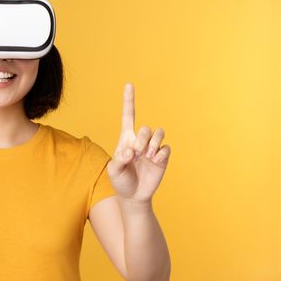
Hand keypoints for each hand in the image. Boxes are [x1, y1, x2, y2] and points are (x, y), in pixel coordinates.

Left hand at [106, 83, 170, 202]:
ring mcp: (152, 148)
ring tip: (148, 157)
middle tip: (138, 154)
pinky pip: (166, 148)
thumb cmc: (121, 181)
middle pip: (146, 128)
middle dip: (142, 140)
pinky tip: (155, 162)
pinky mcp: (162, 157)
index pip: (128, 115)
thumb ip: (119, 159)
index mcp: (126, 139)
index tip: (129, 84)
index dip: (129, 100)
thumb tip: (131, 151)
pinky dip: (161, 155)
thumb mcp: (113, 171)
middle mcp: (141, 140)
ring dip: (153, 144)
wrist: (134, 196)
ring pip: (159, 133)